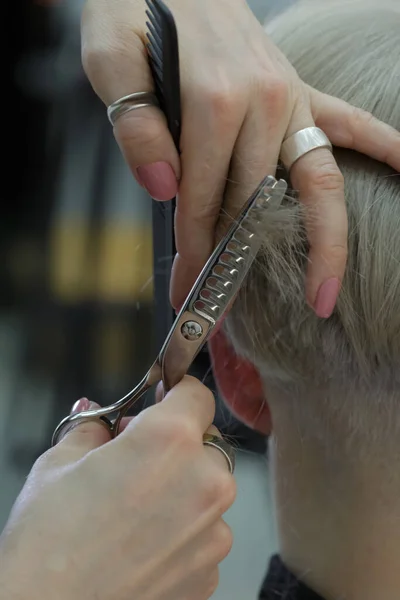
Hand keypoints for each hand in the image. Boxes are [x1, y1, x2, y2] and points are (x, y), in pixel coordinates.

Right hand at [0, 377, 235, 599]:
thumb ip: (93, 429)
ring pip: (208, 489)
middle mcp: (204, 480)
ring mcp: (213, 530)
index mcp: (169, 439)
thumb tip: (102, 420)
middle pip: (205, 443)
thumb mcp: (59, 463)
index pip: (197, 394)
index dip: (176, 394)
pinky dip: (183, 530)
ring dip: (182, 488)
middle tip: (136, 460)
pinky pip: (205, 532)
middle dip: (176, 444)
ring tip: (135, 510)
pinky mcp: (210, 570)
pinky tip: (143, 544)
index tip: (161, 402)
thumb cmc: (46, 541)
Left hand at [81, 0, 399, 316]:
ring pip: (315, 182)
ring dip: (326, 242)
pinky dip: (383, 146)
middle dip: (237, 260)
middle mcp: (264, 102)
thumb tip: (166, 188)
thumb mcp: (110, 58)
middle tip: (224, 309)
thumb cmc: (134, 10)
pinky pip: (351, 121)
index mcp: (213, 99)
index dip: (192, 247)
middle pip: (254, 203)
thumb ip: (136, 124)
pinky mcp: (300, 90)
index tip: (185, 287)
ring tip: (326, 293)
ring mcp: (291, 97)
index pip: (202, 196)